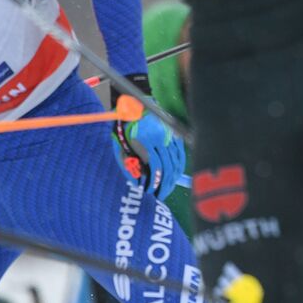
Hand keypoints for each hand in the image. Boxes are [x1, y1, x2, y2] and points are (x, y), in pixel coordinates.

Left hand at [112, 77, 185, 198]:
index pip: (156, 167)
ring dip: (173, 178)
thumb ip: (129, 163)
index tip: (151, 193)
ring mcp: (171, 135)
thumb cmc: (124, 128)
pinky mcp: (175, 134)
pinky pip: (181, 154)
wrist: (134, 106)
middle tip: (160, 196)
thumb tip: (137, 182)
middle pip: (169, 167)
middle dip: (165, 185)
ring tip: (167, 189)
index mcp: (147, 139)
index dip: (155, 183)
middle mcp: (162, 137)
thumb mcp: (121, 145)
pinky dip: (179, 166)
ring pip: (177, 162)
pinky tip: (175, 176)